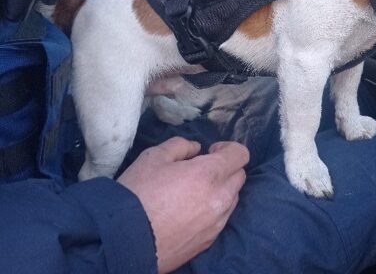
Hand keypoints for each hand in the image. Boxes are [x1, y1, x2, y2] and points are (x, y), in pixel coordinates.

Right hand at [118, 137, 248, 273]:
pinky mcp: (208, 242)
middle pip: (239, 176)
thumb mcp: (154, 157)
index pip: (240, 154)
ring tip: (194, 191)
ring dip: (221, 190)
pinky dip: (213, 210)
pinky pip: (221, 219)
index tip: (210, 151)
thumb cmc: (138, 193)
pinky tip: (190, 211)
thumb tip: (196, 149)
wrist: (122, 241)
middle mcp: (219, 199)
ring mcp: (216, 223)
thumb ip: (180, 146)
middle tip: (201, 169)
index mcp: (209, 174)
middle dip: (225, 168)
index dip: (227, 148)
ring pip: (232, 199)